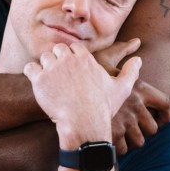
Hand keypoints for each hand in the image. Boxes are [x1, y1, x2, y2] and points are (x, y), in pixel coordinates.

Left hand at [24, 43, 140, 146]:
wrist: (83, 124)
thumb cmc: (102, 107)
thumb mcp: (121, 89)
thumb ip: (130, 72)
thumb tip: (139, 59)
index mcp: (86, 59)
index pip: (74, 47)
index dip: (72, 56)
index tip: (72, 68)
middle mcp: (68, 60)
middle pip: (57, 49)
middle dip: (58, 59)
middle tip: (59, 75)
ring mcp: (53, 69)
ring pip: (44, 57)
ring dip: (45, 66)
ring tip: (50, 81)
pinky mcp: (39, 81)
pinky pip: (30, 68)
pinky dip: (32, 73)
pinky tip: (39, 84)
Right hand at [93, 39, 169, 153]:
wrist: (63, 94)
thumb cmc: (83, 75)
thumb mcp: (103, 59)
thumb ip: (121, 51)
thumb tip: (137, 41)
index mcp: (138, 90)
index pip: (166, 103)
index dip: (166, 113)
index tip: (161, 117)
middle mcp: (135, 108)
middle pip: (153, 127)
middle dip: (148, 130)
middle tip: (140, 130)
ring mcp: (124, 124)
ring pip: (139, 142)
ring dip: (134, 142)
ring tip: (126, 137)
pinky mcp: (111, 137)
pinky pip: (123, 150)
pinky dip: (121, 150)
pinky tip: (114, 144)